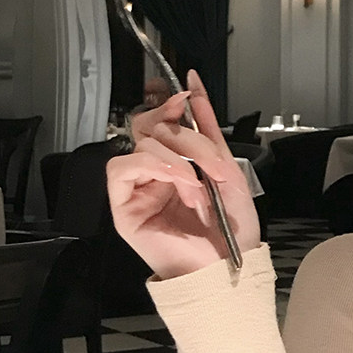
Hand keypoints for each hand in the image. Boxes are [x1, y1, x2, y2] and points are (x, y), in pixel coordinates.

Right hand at [107, 69, 261, 279]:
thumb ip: (207, 128)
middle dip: (182, 134)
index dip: (169, 104)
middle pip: (150, 128)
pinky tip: (178, 180)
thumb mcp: (226, 167)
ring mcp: (138, 190)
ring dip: (176, 157)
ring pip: (141, 145)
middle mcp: (154, 174)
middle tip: (208, 158)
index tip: (187, 96)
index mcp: (177, 164)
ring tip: (198, 183)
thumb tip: (193, 85)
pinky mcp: (124, 208)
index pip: (160, 121)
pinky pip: (120, 170)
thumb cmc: (232, 228)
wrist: (230, 267)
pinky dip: (152, 165)